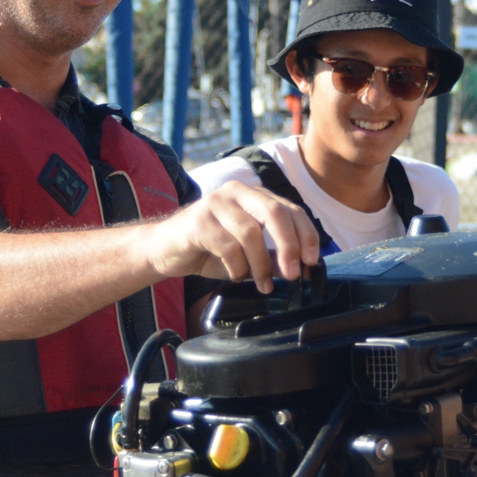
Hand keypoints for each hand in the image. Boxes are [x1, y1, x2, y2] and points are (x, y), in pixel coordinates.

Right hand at [151, 182, 318, 292]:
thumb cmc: (210, 250)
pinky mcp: (198, 221)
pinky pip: (228, 246)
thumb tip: (303, 269)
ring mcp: (216, 204)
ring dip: (261, 265)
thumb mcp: (248, 254)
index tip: (312, 261)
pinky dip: (237, 267)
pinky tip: (236, 276)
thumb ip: (273, 256)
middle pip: (275, 213)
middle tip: (294, 275)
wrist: (164, 249)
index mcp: (254, 195)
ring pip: (251, 232)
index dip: (306, 235)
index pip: (291, 209)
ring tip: (262, 284)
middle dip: (289, 246)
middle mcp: (237, 192)